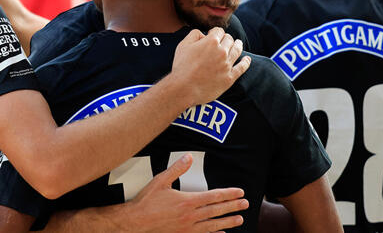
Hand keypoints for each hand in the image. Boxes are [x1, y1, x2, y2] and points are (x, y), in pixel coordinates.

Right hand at [125, 153, 247, 232]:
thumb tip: (189, 157)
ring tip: (239, 220)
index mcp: (187, 201)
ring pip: (213, 224)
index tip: (240, 192)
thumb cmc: (146, 202)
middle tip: (246, 205)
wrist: (136, 223)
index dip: (228, 194)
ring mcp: (188, 228)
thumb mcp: (160, 181)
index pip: (213, 196)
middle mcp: (190, 216)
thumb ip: (176, 169)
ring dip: (228, 221)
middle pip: (216, 210)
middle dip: (232, 207)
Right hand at [169, 28, 249, 106]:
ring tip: (238, 44)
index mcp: (211, 42)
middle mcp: (222, 51)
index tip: (213, 35)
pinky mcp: (229, 77)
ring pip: (237, 50)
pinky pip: (242, 67)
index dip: (215, 32)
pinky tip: (247, 59)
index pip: (219, 31)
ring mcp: (227, 65)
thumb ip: (194, 34)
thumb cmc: (182, 67)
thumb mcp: (183, 45)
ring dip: (238, 45)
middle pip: (229, 39)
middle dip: (226, 38)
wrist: (184, 88)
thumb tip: (203, 34)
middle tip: (224, 41)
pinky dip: (246, 62)